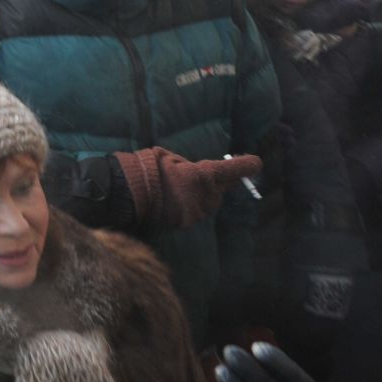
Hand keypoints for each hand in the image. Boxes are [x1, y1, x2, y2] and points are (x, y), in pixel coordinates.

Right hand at [115, 148, 260, 228]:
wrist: (126, 196)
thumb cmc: (147, 169)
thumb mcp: (169, 156)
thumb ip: (190, 166)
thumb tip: (197, 172)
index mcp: (205, 175)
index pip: (238, 170)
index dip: (248, 165)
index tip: (255, 162)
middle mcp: (207, 196)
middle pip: (221, 188)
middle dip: (213, 183)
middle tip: (194, 176)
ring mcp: (197, 212)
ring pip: (208, 202)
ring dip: (199, 196)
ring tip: (175, 190)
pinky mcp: (186, 224)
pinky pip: (194, 213)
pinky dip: (187, 207)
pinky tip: (169, 202)